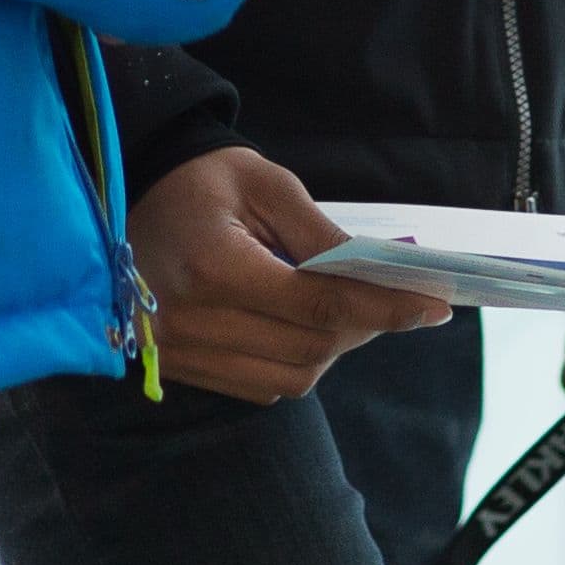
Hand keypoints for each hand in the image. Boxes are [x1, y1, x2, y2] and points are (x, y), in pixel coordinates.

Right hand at [126, 148, 446, 402]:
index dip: (384, 308)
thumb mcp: (265, 185)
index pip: (319, 305)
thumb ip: (322, 234)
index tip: (434, 306)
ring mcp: (180, 352)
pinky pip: (259, 385)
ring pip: (289, 379)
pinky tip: (305, 327)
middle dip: (365, 327)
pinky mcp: (178, 367)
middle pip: (308, 349)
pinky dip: (296, 363)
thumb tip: (381, 275)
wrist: (129, 193)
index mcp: (215, 267)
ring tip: (352, 311)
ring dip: (333, 350)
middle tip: (401, 303)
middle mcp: (192, 321)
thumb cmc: (203, 179)